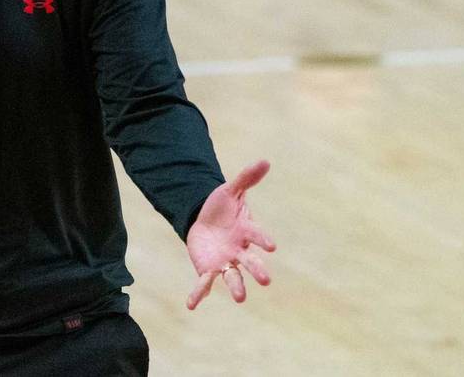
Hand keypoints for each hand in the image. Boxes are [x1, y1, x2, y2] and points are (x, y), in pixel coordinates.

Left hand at [185, 159, 276, 309]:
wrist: (203, 221)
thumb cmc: (221, 207)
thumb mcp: (230, 190)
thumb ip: (246, 178)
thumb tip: (265, 160)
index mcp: (246, 231)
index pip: (257, 235)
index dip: (263, 239)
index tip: (272, 246)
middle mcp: (239, 250)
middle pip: (250, 261)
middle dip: (257, 270)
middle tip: (266, 280)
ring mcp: (225, 262)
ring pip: (233, 276)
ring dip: (237, 286)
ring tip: (240, 298)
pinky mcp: (208, 269)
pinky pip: (205, 283)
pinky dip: (199, 294)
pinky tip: (191, 305)